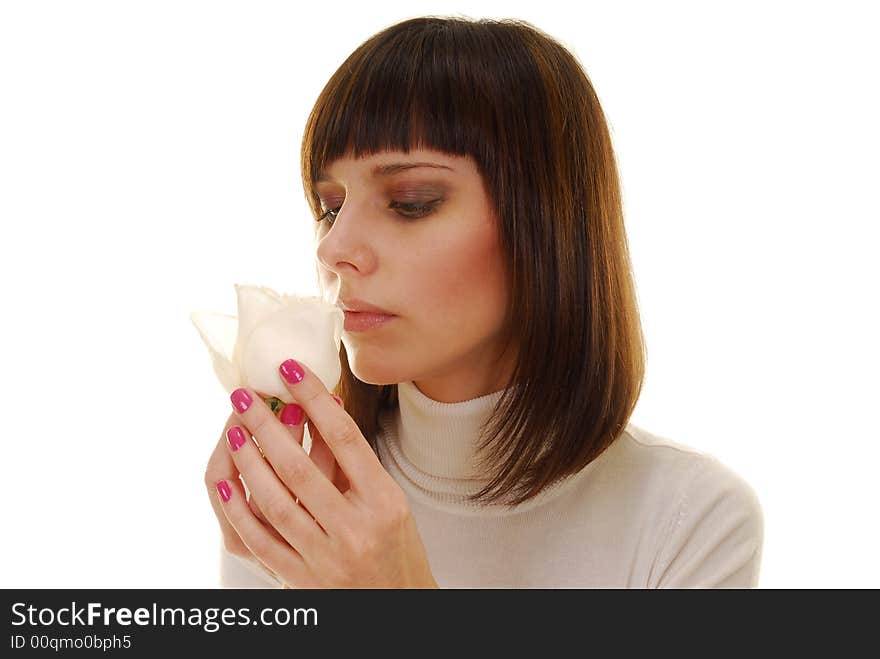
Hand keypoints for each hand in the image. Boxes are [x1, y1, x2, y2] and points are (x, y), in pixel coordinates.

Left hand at [207, 358, 437, 588]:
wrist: (397, 607)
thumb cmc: (397, 548)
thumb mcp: (392, 502)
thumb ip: (356, 462)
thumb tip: (326, 407)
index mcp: (383, 502)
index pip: (345, 438)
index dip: (315, 399)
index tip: (291, 370)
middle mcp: (354, 529)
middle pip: (300, 468)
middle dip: (267, 426)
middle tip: (245, 396)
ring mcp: (325, 558)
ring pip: (275, 502)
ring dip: (248, 461)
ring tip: (233, 429)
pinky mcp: (300, 579)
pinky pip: (260, 541)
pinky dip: (238, 510)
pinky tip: (224, 482)